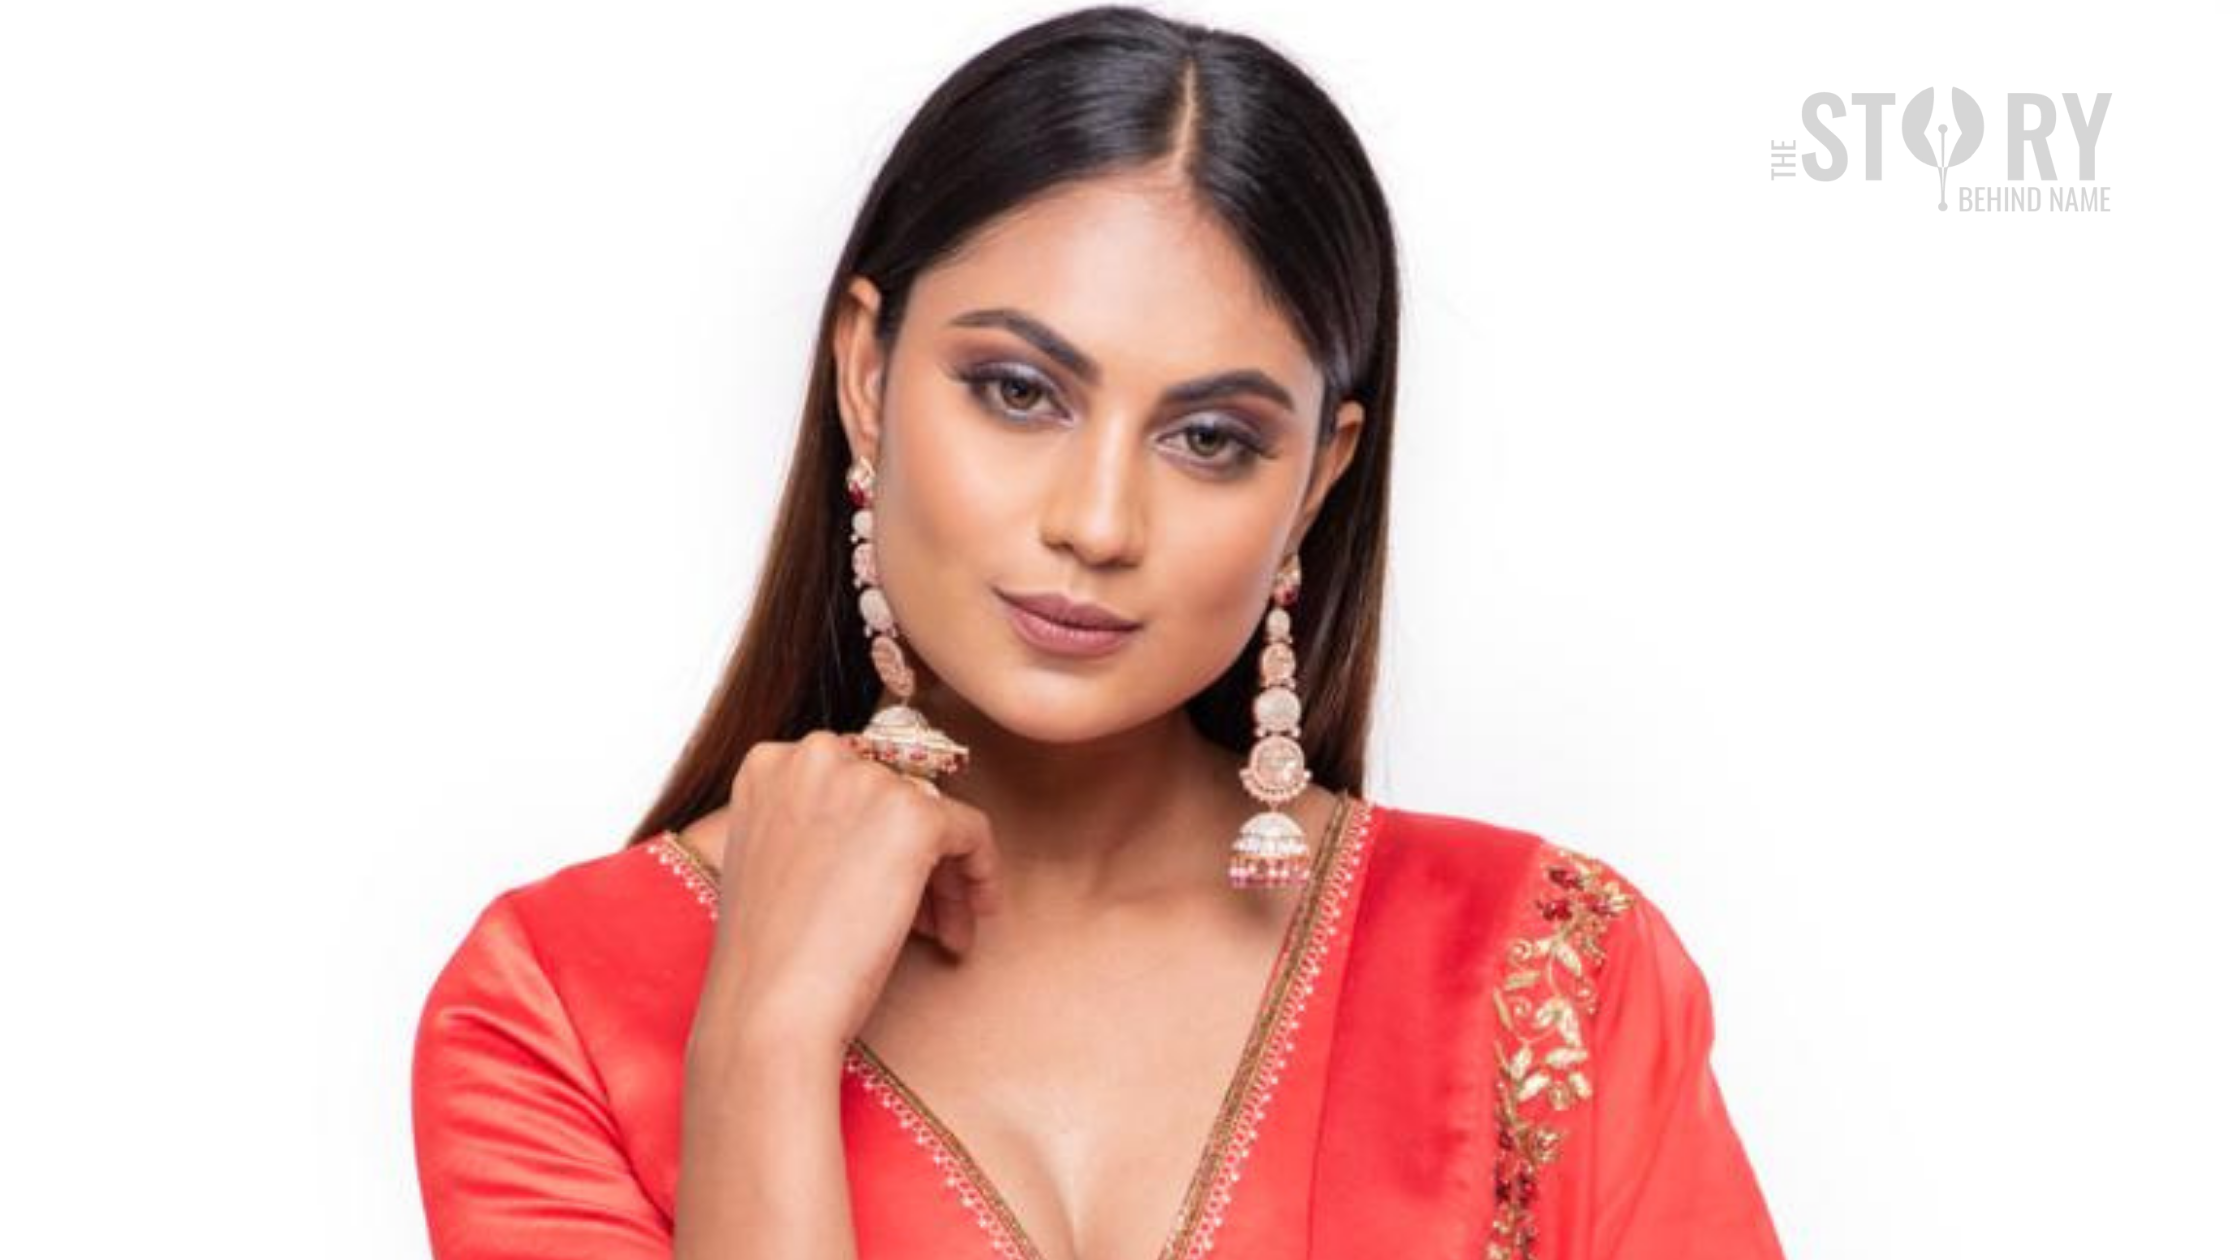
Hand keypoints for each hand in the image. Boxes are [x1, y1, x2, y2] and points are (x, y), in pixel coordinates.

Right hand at [685, 730, 1000, 1063]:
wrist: (769, 1007)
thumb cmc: (767, 954)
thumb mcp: (772, 860)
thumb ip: (813, 822)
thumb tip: (879, 825)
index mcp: (770, 763)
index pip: (853, 783)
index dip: (872, 836)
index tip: (881, 882)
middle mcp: (815, 756)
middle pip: (895, 796)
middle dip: (912, 856)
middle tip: (924, 915)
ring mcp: (865, 780)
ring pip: (934, 816)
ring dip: (944, 875)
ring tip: (943, 930)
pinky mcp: (912, 815)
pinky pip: (971, 830)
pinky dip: (981, 870)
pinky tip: (976, 911)